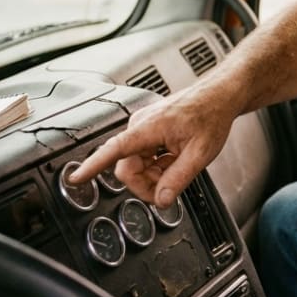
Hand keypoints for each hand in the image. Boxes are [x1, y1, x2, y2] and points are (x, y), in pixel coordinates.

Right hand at [67, 79, 236, 206]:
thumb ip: (178, 179)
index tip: (75, 178)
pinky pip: (144, 156)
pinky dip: (158, 164)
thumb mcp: (201, 153)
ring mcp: (144, 127)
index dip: (92, 167)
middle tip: (172, 186)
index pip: (113, 150)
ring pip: (136, 164)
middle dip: (147, 183)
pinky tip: (176, 159)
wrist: (221, 95)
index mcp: (148, 128)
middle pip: (128, 168)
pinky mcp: (149, 130)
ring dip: (155, 173)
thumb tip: (161, 200)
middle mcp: (140, 125)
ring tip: (180, 164)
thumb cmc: (212, 115)